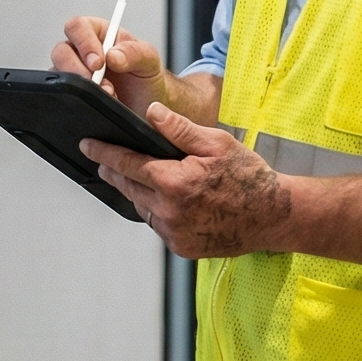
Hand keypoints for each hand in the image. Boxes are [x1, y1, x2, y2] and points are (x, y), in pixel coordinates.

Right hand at [52, 14, 167, 115]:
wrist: (146, 107)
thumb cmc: (146, 79)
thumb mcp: (149, 61)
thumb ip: (134, 52)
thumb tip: (113, 55)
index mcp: (100, 33)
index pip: (78, 26)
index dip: (84, 42)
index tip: (98, 62)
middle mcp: (82, 51)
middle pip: (62, 50)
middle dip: (79, 69)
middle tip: (98, 82)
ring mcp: (75, 72)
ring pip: (59, 73)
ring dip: (81, 86)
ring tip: (107, 94)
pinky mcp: (72, 92)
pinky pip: (64, 93)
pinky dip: (79, 99)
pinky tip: (98, 102)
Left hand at [80, 103, 291, 257]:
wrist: (274, 216)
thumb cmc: (249, 177)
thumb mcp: (216, 143)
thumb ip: (179, 129)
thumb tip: (151, 112)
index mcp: (174, 182)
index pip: (127, 164)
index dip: (104, 152)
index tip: (87, 146)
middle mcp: (169, 211)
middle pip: (128, 188)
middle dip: (115, 172)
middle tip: (104, 161)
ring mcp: (174, 233)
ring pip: (143, 208)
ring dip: (139, 193)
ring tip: (143, 179)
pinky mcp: (181, 247)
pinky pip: (159, 226)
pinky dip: (159, 212)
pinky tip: (170, 201)